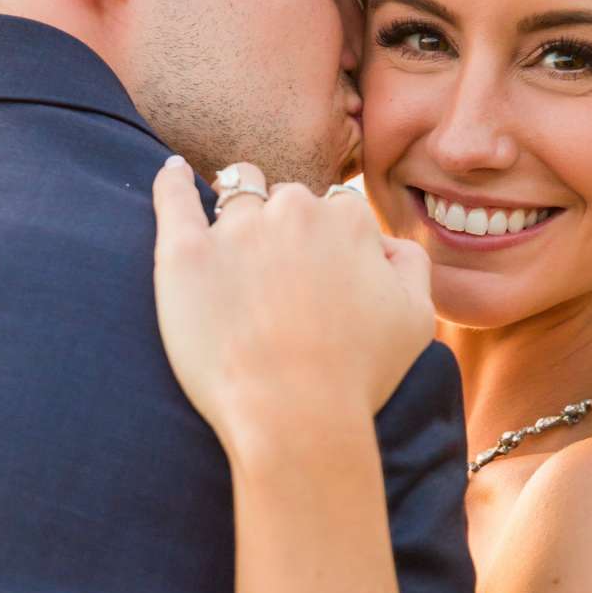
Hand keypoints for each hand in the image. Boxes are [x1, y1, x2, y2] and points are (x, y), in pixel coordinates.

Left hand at [151, 158, 434, 455]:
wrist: (294, 417)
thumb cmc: (358, 377)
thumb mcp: (418, 319)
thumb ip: (409, 264)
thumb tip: (382, 242)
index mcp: (348, 220)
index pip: (336, 210)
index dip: (329, 244)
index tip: (319, 280)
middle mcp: (294, 211)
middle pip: (286, 200)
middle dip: (284, 229)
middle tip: (277, 283)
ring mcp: (235, 230)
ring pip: (235, 197)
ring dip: (237, 214)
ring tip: (231, 251)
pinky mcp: (185, 254)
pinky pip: (174, 199)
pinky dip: (173, 183)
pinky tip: (174, 175)